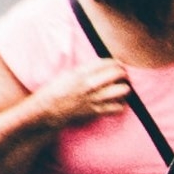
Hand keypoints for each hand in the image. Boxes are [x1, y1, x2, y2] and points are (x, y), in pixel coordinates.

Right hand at [23, 53, 139, 138]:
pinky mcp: (96, 111)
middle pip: (117, 74)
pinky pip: (117, 107)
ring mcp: (95, 98)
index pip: (107, 63)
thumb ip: (85, 69)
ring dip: (124, 87)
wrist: (48, 109)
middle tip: (122, 74)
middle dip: (123, 73)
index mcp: (81, 72)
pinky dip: (120, 104)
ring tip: (122, 87)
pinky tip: (117, 101)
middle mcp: (90, 84)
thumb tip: (101, 67)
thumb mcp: (68, 73)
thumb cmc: (55, 89)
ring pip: (122, 90)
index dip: (115, 62)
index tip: (118, 63)